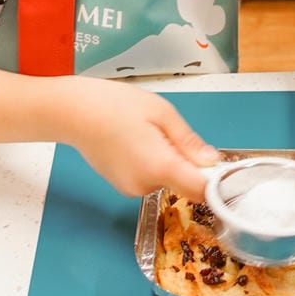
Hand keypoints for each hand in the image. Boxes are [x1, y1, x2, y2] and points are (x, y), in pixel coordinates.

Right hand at [65, 80, 218, 199]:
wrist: (73, 112)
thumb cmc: (114, 105)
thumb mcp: (161, 112)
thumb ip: (188, 141)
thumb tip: (211, 161)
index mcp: (158, 167)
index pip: (200, 190)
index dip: (215, 181)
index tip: (221, 166)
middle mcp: (144, 185)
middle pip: (184, 184)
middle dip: (188, 162)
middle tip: (170, 131)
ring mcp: (131, 188)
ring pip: (168, 180)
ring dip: (169, 161)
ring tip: (148, 132)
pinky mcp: (123, 186)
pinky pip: (151, 177)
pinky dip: (153, 163)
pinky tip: (136, 141)